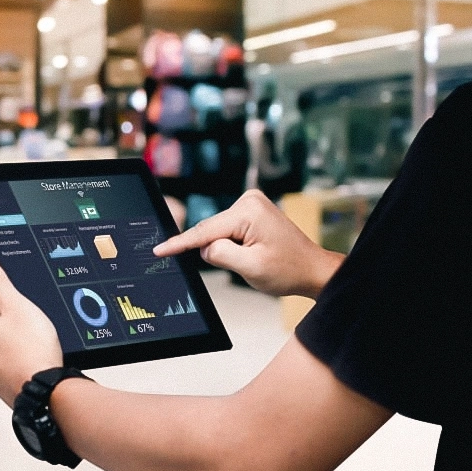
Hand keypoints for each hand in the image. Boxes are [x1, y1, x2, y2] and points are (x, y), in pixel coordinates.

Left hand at [0, 253, 62, 405]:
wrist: (44, 394)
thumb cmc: (33, 349)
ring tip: (30, 338)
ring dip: (10, 329)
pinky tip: (28, 352)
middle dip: (7, 309)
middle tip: (29, 318)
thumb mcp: (17, 306)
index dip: (3, 286)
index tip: (20, 296)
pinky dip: (12, 347)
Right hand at [153, 190, 343, 297]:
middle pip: (211, 231)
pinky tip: (250, 253)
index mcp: (249, 211)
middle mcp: (249, 201)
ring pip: (218, 232)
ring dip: (226, 249)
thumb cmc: (289, 270)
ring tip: (254, 259)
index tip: (159, 250)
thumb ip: (219, 254)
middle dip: (215, 251)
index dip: (180, 243)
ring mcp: (250, 204)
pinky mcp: (251, 212)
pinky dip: (230, 245)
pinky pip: (226, 231)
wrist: (312, 269)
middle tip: (244, 264)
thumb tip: (203, 248)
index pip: (205, 231)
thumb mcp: (250, 267)